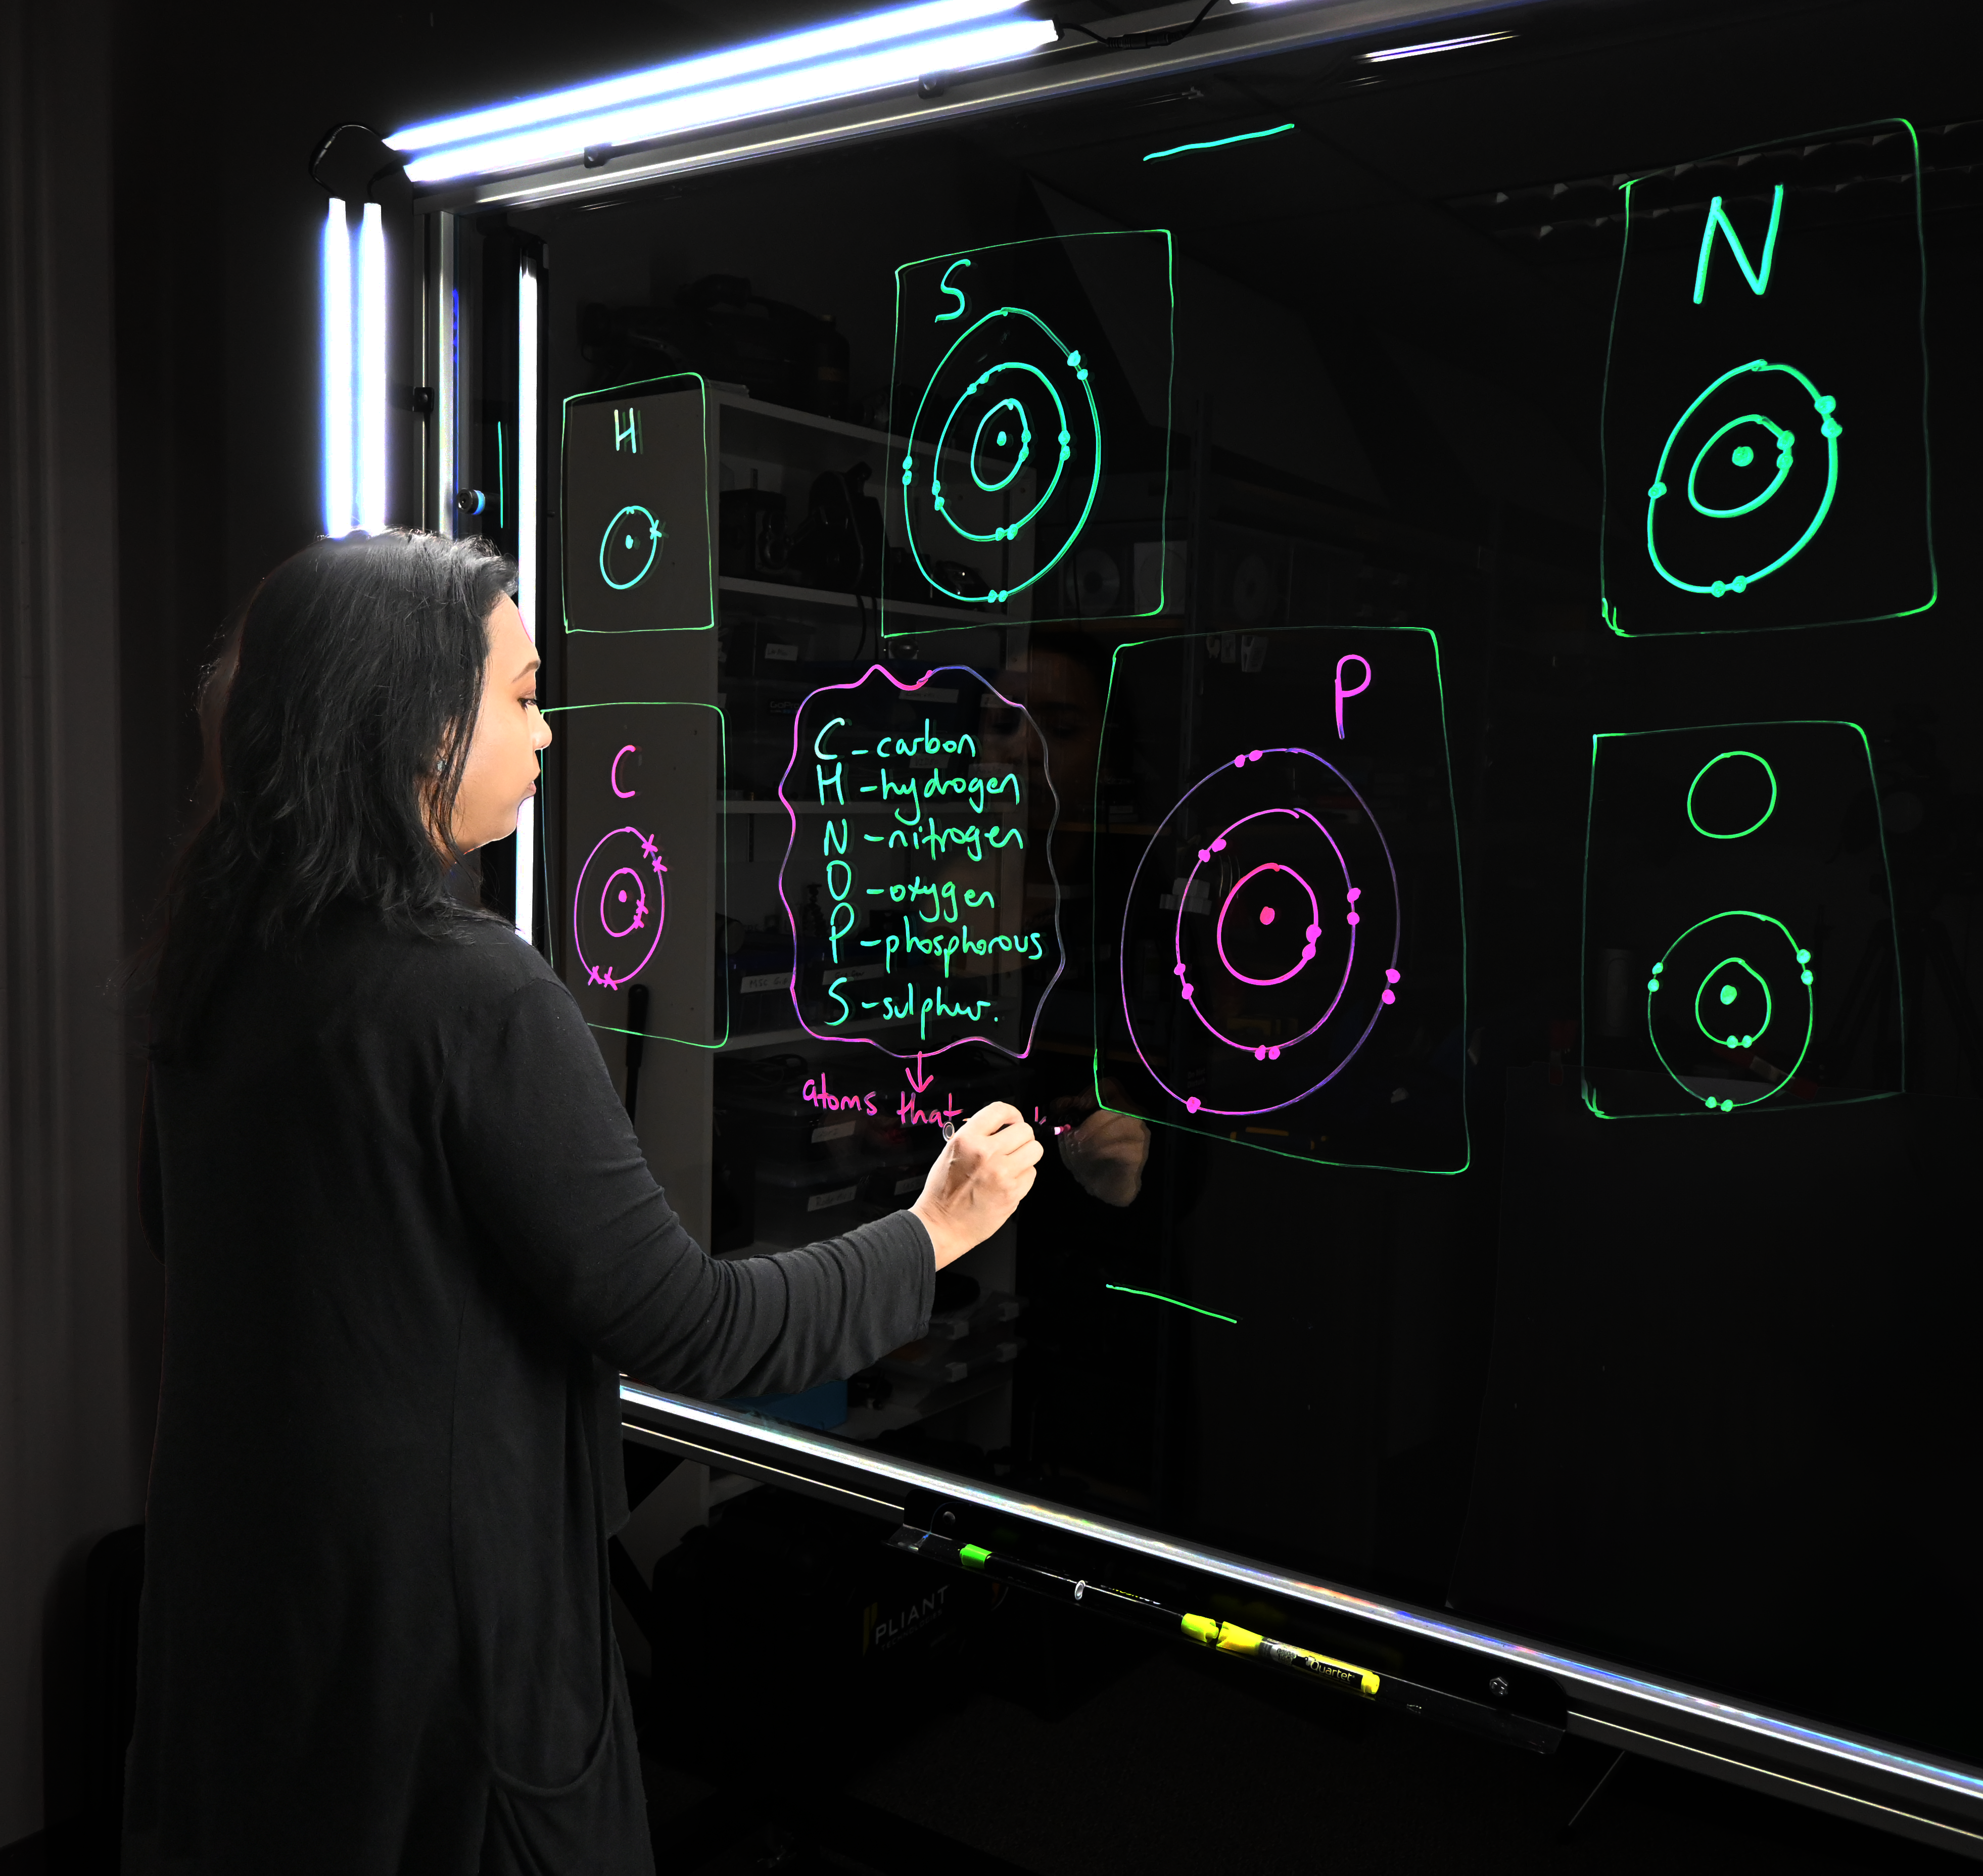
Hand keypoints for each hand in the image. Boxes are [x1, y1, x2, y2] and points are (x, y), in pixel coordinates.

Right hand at [910, 1103, 1041, 1268]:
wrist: (941, 1225)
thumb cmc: (942, 1191)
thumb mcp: (950, 1152)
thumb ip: (975, 1136)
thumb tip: (1001, 1127)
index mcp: (967, 1139)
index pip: (1000, 1110)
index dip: (1012, 1114)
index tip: (1013, 1120)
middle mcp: (986, 1153)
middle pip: (1025, 1131)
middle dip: (1021, 1137)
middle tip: (1013, 1146)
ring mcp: (1002, 1174)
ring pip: (1035, 1150)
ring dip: (1026, 1155)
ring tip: (1013, 1163)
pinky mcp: (1013, 1193)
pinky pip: (1031, 1174)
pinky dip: (1023, 1177)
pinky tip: (1008, 1183)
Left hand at [1055, 1099, 1149, 1206]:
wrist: (1102, 1186)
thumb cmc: (1087, 1156)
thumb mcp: (1069, 1134)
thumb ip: (1065, 1117)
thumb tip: (1061, 1104)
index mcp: (1113, 1104)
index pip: (1109, 1086)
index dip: (1092, 1093)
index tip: (1077, 1107)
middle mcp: (1130, 1114)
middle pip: (1116, 1105)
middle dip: (1092, 1121)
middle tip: (1075, 1137)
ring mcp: (1138, 1133)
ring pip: (1123, 1124)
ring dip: (1097, 1137)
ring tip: (1081, 1149)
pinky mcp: (1140, 1152)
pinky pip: (1125, 1146)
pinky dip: (1105, 1151)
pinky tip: (1094, 1157)